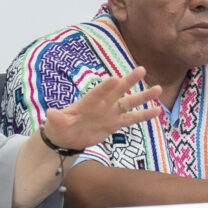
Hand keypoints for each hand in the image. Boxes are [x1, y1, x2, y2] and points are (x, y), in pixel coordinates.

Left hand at [41, 66, 161, 151]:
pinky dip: (144, 115)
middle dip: (129, 81)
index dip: (106, 87)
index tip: (115, 78)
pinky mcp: (115, 123)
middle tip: (141, 70)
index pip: (98, 93)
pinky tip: (157, 110)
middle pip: (118, 91)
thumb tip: (50, 114)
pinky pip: (132, 118)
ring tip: (158, 89)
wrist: (67, 138)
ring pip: (129, 103)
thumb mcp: (56, 124)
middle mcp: (102, 104)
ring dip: (143, 96)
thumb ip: (57, 118)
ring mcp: (110, 112)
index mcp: (88, 102)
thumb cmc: (59, 127)